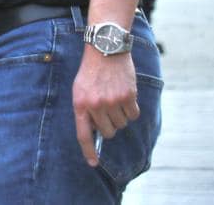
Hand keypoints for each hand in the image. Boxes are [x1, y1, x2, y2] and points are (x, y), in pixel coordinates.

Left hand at [73, 48, 139, 166]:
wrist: (105, 50)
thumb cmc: (90, 72)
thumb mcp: (79, 90)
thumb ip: (85, 110)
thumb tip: (96, 133)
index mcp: (80, 104)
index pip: (83, 135)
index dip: (89, 151)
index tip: (93, 163)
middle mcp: (96, 105)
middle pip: (108, 132)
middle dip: (108, 125)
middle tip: (107, 110)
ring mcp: (112, 101)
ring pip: (121, 124)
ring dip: (120, 115)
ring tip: (114, 98)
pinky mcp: (128, 97)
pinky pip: (133, 115)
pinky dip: (131, 110)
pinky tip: (125, 96)